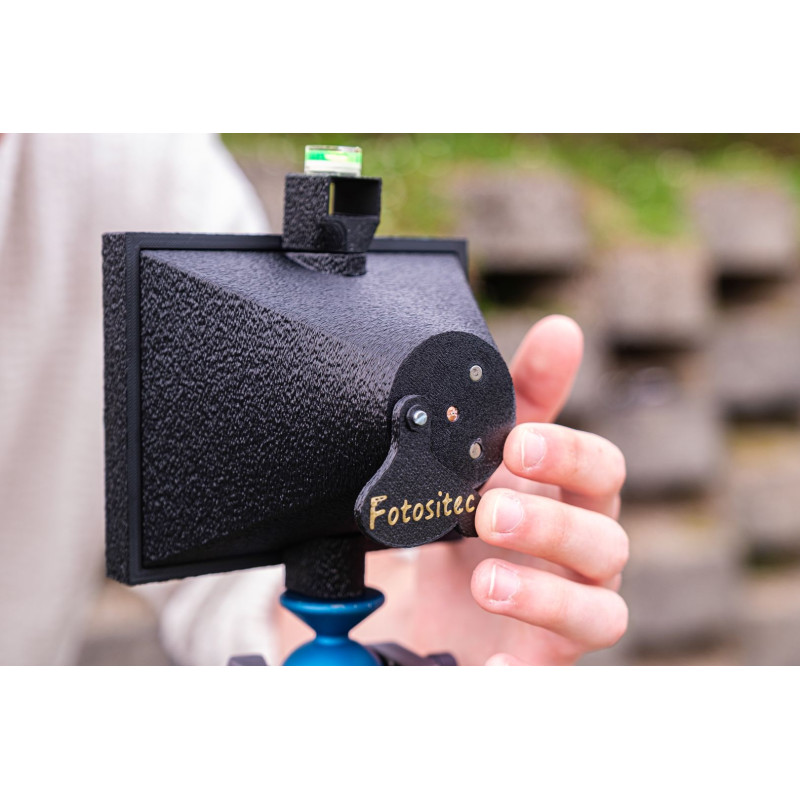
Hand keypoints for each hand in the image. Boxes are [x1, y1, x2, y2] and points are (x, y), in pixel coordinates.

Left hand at [275, 315, 628, 664]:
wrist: (452, 598)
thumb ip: (525, 396)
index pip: (600, 468)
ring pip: (597, 611)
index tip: (519, 440)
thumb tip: (563, 329)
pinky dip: (523, 673)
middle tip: (490, 509)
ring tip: (484, 579)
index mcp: (573, 497)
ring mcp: (570, 613)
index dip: (569, 454)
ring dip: (542, 593)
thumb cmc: (485, 515)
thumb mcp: (493, 456)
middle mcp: (585, 556)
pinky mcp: (545, 663)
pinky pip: (549, 675)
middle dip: (550, 523)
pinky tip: (492, 666)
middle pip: (604, 540)